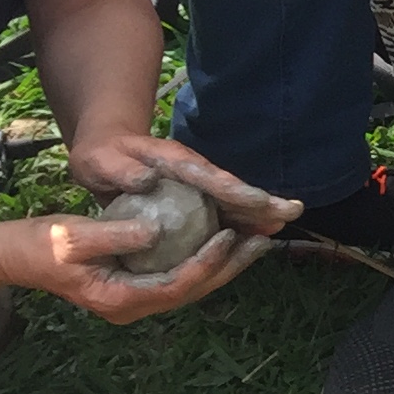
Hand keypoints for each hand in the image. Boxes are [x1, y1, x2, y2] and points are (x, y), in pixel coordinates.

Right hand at [30, 137, 296, 324]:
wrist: (21, 256)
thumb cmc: (43, 244)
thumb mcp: (74, 236)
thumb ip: (114, 235)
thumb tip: (154, 231)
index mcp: (118, 299)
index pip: (175, 286)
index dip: (206, 263)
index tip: (229, 237)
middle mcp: (132, 307)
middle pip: (192, 292)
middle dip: (229, 268)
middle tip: (262, 242)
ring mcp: (136, 300)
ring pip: (191, 287)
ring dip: (224, 265)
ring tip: (256, 241)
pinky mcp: (138, 286)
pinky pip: (180, 277)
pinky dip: (205, 260)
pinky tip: (226, 240)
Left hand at [66, 134, 298, 235]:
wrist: (104, 152)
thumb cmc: (101, 157)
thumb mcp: (100, 161)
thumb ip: (121, 169)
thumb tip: (147, 180)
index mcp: (176, 162)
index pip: (210, 178)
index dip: (236, 191)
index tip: (261, 202)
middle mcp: (193, 173)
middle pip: (230, 189)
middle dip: (261, 202)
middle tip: (292, 213)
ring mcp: (194, 186)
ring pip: (229, 203)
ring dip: (255, 215)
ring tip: (280, 229)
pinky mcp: (191, 200)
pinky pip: (216, 214)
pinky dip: (235, 225)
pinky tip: (248, 241)